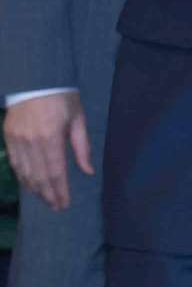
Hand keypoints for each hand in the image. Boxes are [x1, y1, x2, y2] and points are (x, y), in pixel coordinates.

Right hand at [3, 91, 92, 210]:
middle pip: (39, 176)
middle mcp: (31, 142)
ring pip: (25, 172)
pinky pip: (15, 163)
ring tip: (45, 200)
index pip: (55, 172)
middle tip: (56, 207)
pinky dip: (23, 177)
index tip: (65, 204)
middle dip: (48, 194)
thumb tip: (88, 171)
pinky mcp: (8, 137)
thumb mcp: (78, 119)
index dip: (60, 190)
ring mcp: (17, 140)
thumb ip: (82, 146)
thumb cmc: (62, 97)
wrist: (36, 79)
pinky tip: (29, 185)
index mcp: (51, 137)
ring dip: (35, 189)